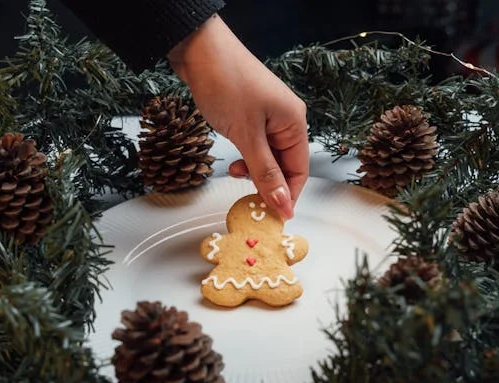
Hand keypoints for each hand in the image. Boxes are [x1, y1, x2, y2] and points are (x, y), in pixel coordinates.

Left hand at [168, 15, 308, 219]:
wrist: (199, 49)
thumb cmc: (226, 82)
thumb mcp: (247, 135)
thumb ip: (265, 172)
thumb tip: (282, 202)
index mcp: (294, 122)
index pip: (299, 171)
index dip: (287, 195)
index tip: (273, 216)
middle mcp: (286, 119)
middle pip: (285, 165)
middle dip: (268, 183)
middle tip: (249, 198)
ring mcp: (268, 116)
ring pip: (268, 157)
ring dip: (254, 170)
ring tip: (235, 172)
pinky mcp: (251, 114)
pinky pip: (255, 145)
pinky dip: (246, 156)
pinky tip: (233, 160)